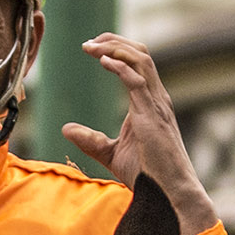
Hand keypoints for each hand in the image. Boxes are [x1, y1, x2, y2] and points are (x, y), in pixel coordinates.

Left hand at [61, 34, 220, 234]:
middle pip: (140, 53)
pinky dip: (121, 67)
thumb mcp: (111, 154)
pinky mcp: (152, 116)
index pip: (136, 63)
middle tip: (88, 42)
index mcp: (149, 102)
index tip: (90, 48)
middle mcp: (156, 98)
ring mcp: (157, 105)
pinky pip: (138, 82)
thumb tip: (66, 129)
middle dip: (114, 41)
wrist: (168, 193)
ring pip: (141, 60)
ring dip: (115, 49)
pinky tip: (103, 61)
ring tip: (91, 47)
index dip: (114, 50)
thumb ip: (91, 140)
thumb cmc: (147, 175)